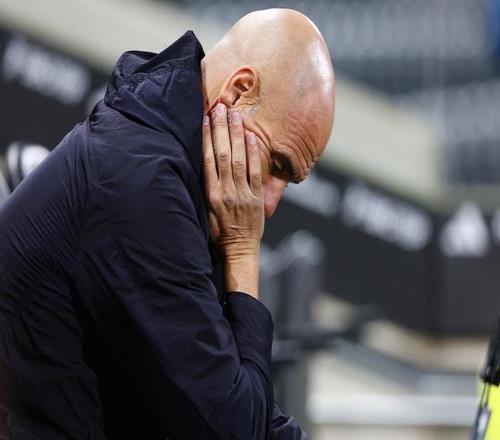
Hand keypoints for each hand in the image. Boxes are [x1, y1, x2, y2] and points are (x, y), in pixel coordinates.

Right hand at [203, 103, 263, 296]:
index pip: (207, 160)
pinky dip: (254, 153)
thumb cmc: (218, 233)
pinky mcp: (257, 197)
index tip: (205, 119)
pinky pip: (256, 171)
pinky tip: (252, 136)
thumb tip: (199, 166)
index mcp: (210, 195)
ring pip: (239, 159)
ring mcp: (243, 193)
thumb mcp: (203, 212)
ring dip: (236, 135)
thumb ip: (203, 190)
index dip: (205, 138)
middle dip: (221, 129)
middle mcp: (226, 191)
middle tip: (220, 107)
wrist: (239, 250)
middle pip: (222, 154)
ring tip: (235, 114)